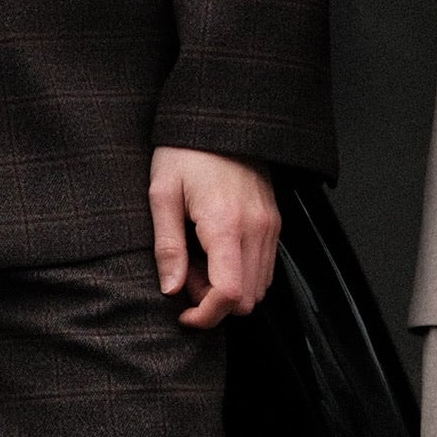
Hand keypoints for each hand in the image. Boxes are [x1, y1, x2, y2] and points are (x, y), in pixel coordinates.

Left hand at [150, 148, 280, 329]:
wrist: (219, 121)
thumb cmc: (185, 152)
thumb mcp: (162, 194)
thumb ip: (167, 246)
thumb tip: (171, 289)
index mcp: (226, 224)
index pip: (229, 294)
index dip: (206, 315)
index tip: (183, 313)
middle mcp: (256, 229)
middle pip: (248, 299)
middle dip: (214, 302)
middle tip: (185, 276)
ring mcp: (270, 227)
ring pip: (259, 287)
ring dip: (227, 288)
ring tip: (197, 260)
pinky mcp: (273, 223)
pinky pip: (264, 267)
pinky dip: (240, 272)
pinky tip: (214, 251)